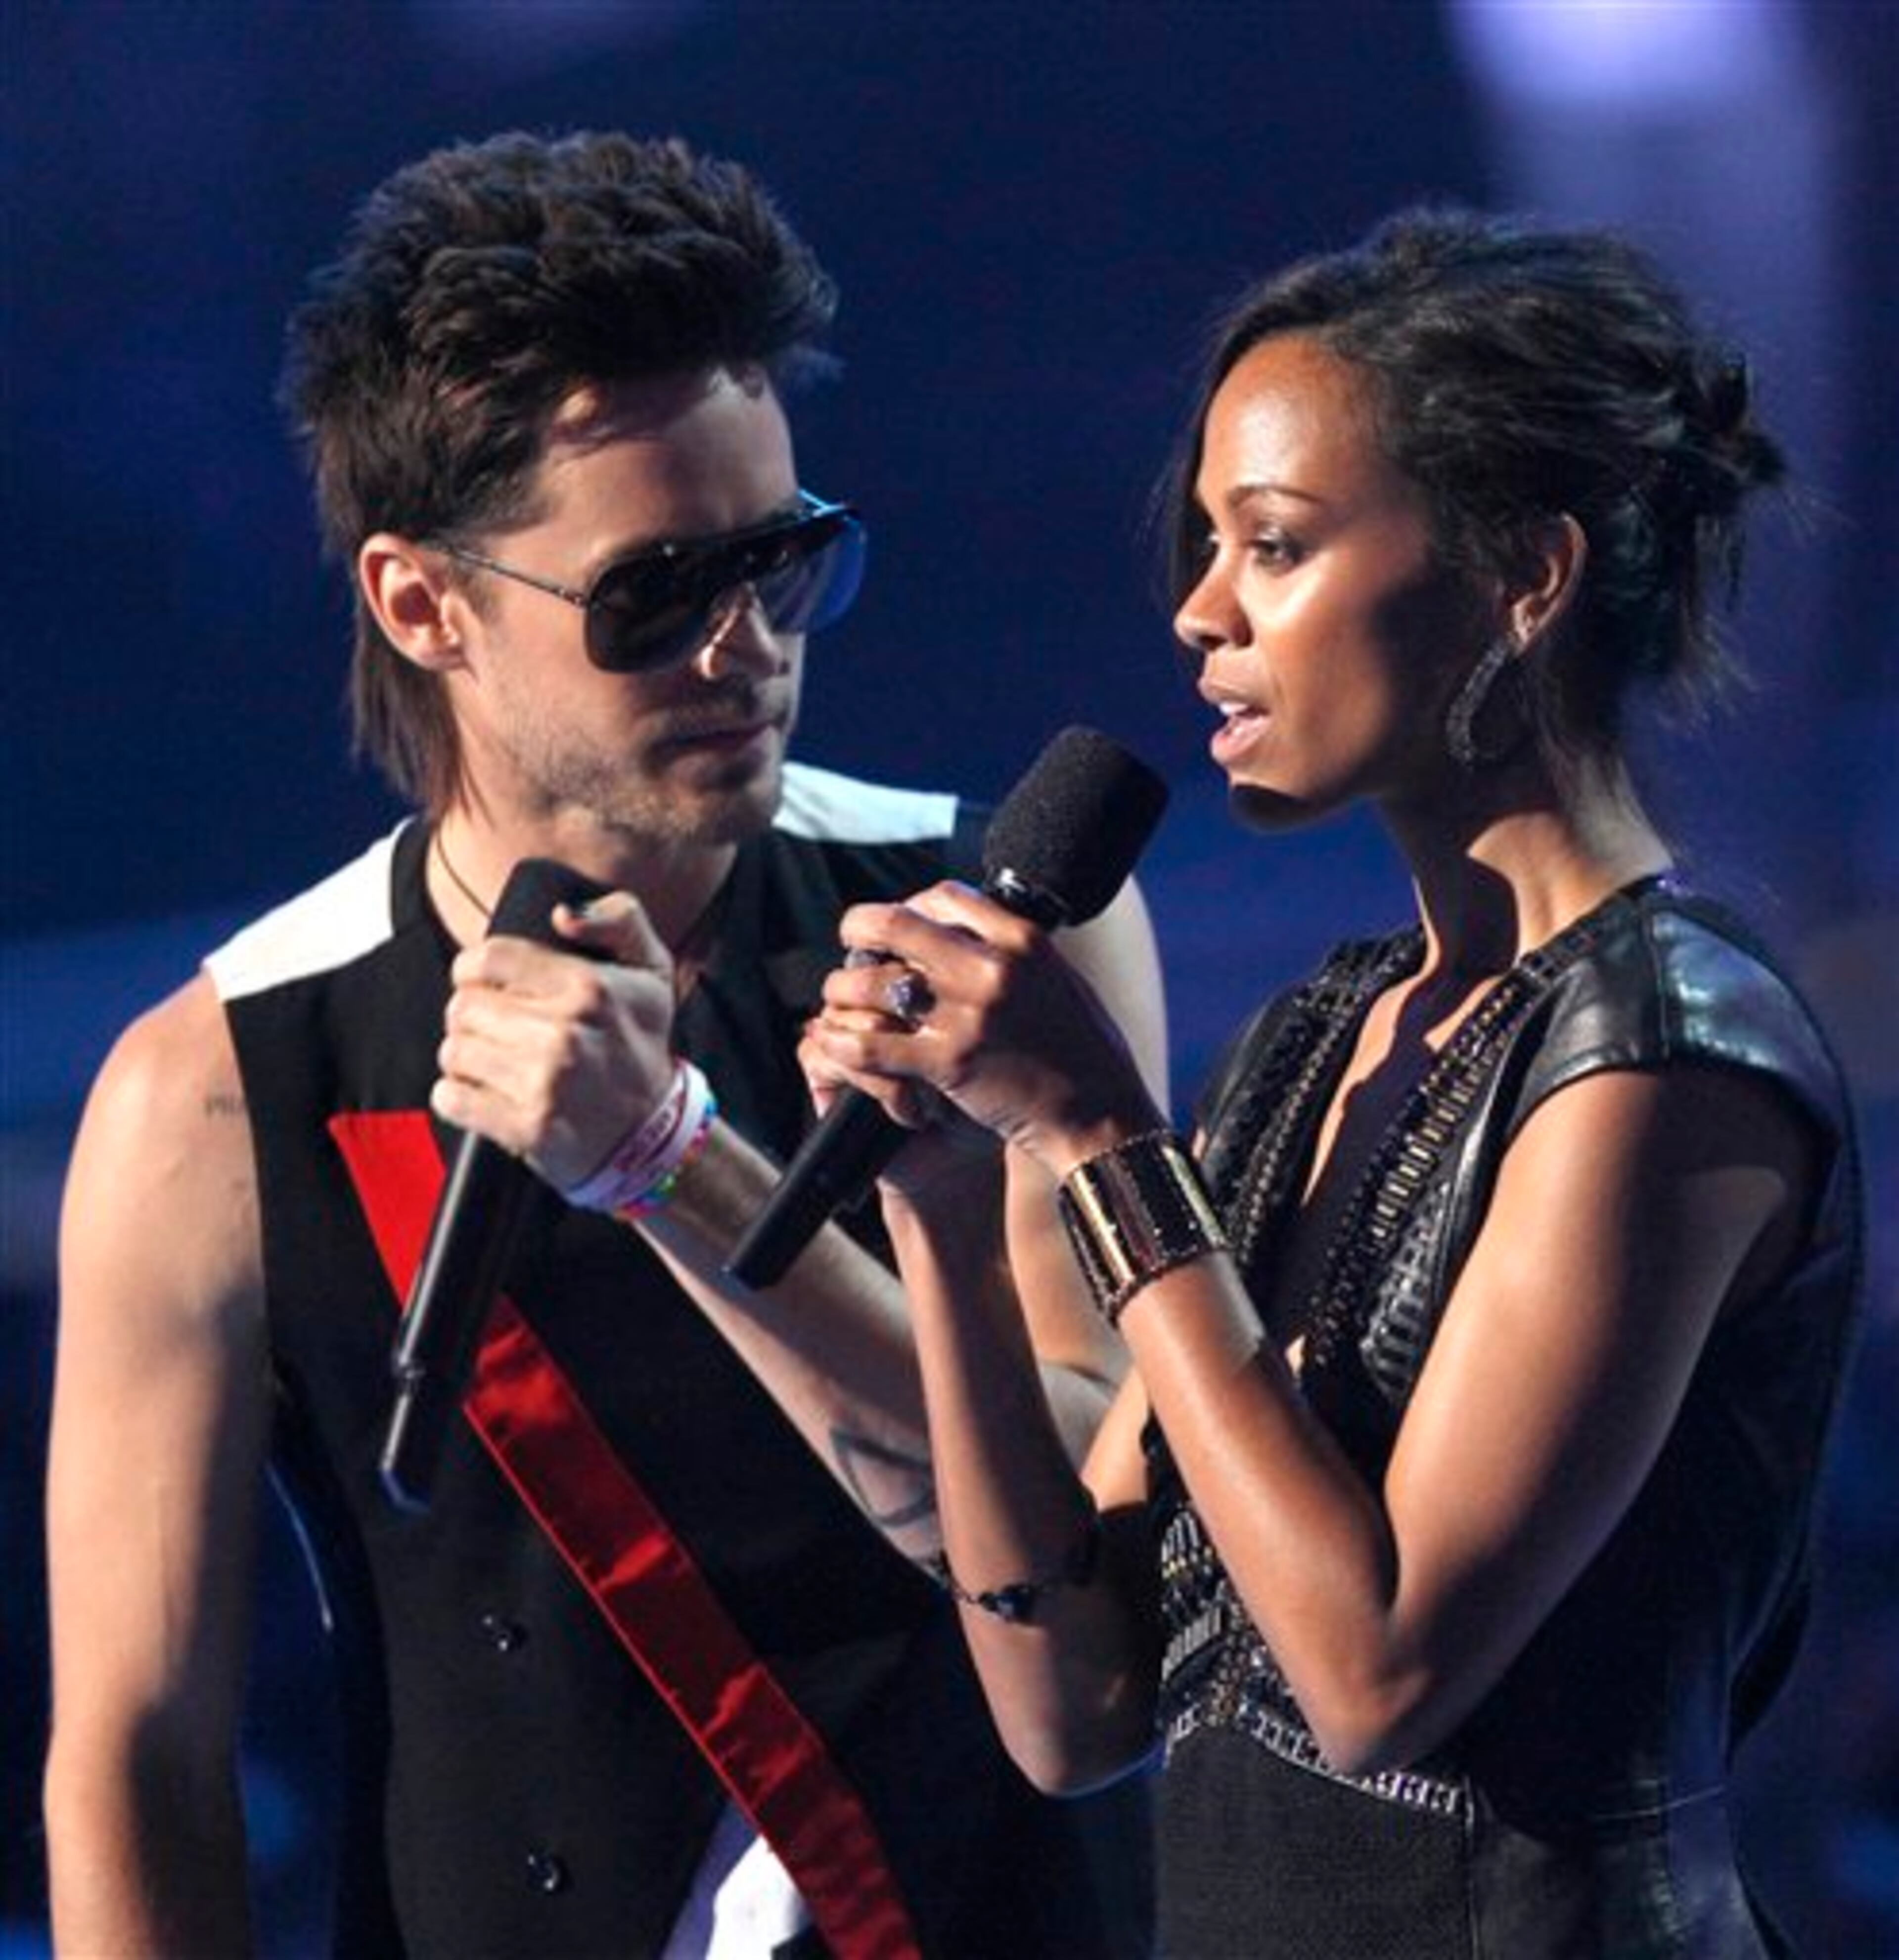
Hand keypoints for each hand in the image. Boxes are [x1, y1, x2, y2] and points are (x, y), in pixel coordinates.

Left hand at [431, 892, 678, 1191]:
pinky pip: (451, 1099)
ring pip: (454, 1051)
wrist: (653, 1134)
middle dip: (474, 1015)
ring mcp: (543, 1084)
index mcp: (588, 988)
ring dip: (466, 1056)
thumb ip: (621, 919)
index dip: (475, 968)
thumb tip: (563, 915)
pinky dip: (457, 1097)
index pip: (488, 958)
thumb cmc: (642, 1047)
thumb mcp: (653, 970)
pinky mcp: (525, 1127)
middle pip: (463, 1006)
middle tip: (499, 1028)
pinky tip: (487, 1093)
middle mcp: (564, 1034)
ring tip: (496, 1062)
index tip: (485, 983)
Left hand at [804, 882, 1161, 1177]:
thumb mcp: (1060, 983)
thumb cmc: (1088, 1056)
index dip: (910, 905)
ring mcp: (969, 1014)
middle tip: (850, 942)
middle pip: (896, 924)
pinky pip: (874, 1045)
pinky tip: (832, 1042)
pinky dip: (844, 1042)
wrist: (1103, 1118)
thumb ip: (1016, 956)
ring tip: (838, 1000)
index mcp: (1023, 940)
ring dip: (844, 989)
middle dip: (860, 929)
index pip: (945, 897)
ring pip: (874, 983)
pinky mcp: (950, 1063)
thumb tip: (976, 936)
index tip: (900, 925)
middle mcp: (992, 967)